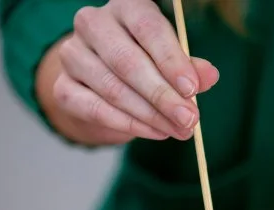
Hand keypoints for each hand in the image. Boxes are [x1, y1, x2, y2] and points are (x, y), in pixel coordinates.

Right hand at [36, 0, 219, 144]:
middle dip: (162, 96)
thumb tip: (210, 76)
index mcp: (126, 7)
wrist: (100, 86)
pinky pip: (96, 110)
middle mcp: (93, 24)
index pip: (148, 29)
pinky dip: (128, 125)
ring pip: (113, 89)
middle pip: (128, 61)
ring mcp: (73, 55)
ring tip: (178, 131)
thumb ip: (189, 67)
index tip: (192, 90)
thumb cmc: (144, 64)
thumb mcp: (170, 61)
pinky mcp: (63, 88)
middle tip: (189, 120)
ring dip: (150, 116)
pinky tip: (154, 133)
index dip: (172, 61)